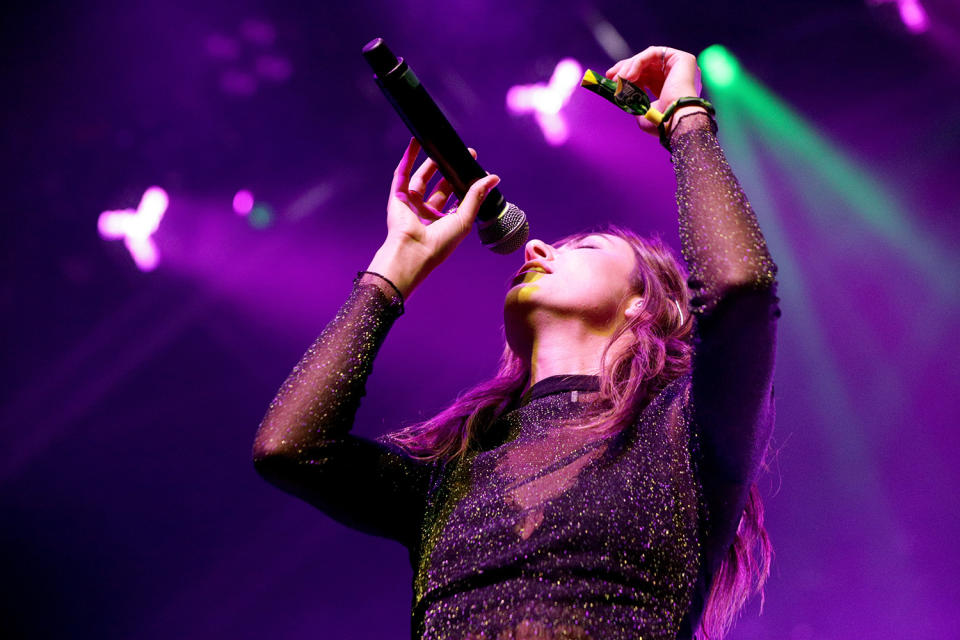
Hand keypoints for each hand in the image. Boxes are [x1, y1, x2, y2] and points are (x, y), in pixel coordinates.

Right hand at [368, 138, 499, 297]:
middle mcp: (427, 214)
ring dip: (430, 161)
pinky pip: (402, 174)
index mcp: (444, 223)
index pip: (456, 199)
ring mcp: (411, 205)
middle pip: (439, 187)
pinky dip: (409, 158)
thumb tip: (493, 178)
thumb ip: (476, 196)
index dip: (464, 184)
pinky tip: (416, 142)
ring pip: (421, 178)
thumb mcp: (464, 218)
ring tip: (441, 145)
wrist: (413, 251)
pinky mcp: (397, 198)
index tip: (475, 169)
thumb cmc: (439, 244)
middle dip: (450, 171)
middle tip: (463, 155)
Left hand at [605, 46, 704, 135]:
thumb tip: (625, 99)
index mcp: (669, 87)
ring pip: (648, 58)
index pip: (646, 74)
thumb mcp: (644, 114)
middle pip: (646, 65)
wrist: (676, 121)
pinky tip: (628, 76)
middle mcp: (676, 74)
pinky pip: (653, 54)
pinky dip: (638, 62)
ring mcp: (680, 65)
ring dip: (629, 67)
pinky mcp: (681, 58)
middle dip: (625, 69)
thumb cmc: (662, 123)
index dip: (628, 75)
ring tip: (618, 79)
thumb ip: (636, 104)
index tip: (612, 80)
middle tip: (610, 76)